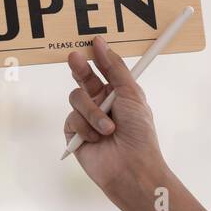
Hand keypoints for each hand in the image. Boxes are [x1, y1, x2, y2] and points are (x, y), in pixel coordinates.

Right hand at [62, 36, 165, 201]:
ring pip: (76, 98)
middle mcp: (101, 104)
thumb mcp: (131, 94)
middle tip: (75, 58)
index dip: (96, 57)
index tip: (92, 43)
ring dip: (92, 113)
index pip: (102, 70)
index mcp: (117, 94)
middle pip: (83, 79)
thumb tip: (101, 44)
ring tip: (108, 129)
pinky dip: (85, 128)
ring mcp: (87, 119)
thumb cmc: (139, 133)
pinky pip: (71, 120)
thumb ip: (114, 69)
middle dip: (79, 68)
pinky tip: (96, 140)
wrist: (131, 167)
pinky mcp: (75, 135)